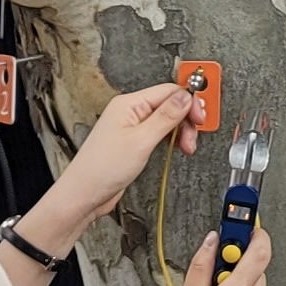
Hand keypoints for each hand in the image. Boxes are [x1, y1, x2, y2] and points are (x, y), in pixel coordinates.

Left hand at [40, 81, 202, 229]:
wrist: (85, 193)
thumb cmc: (102, 168)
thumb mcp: (141, 140)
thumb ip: (166, 117)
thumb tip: (185, 96)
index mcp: (129, 104)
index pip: (168, 91)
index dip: (189, 103)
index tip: (200, 118)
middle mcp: (130, 112)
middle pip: (170, 104)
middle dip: (186, 119)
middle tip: (192, 138)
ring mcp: (131, 127)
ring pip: (166, 120)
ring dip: (181, 131)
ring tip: (186, 147)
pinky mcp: (133, 142)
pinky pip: (159, 133)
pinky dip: (171, 140)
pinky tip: (175, 149)